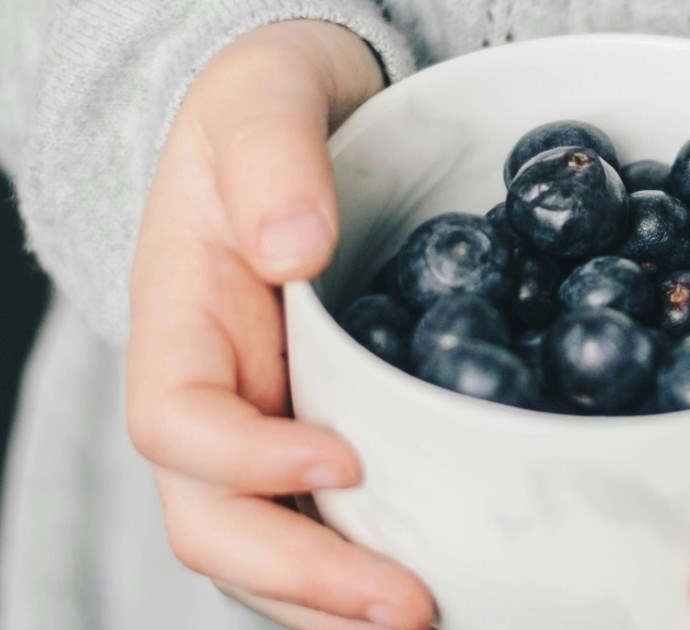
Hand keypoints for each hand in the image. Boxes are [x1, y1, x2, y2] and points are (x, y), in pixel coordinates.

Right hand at [126, 21, 433, 628]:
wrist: (304, 123)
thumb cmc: (271, 106)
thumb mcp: (263, 96)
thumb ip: (269, 159)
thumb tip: (300, 251)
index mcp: (182, 322)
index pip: (179, 424)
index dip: (246, 462)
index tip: (345, 461)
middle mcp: (218, 392)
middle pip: (217, 522)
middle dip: (303, 578)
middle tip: (408, 606)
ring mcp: (267, 420)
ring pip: (269, 544)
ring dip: (335, 602)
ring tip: (430, 619)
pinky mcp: (323, 426)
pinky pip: (328, 518)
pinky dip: (365, 565)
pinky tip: (442, 579)